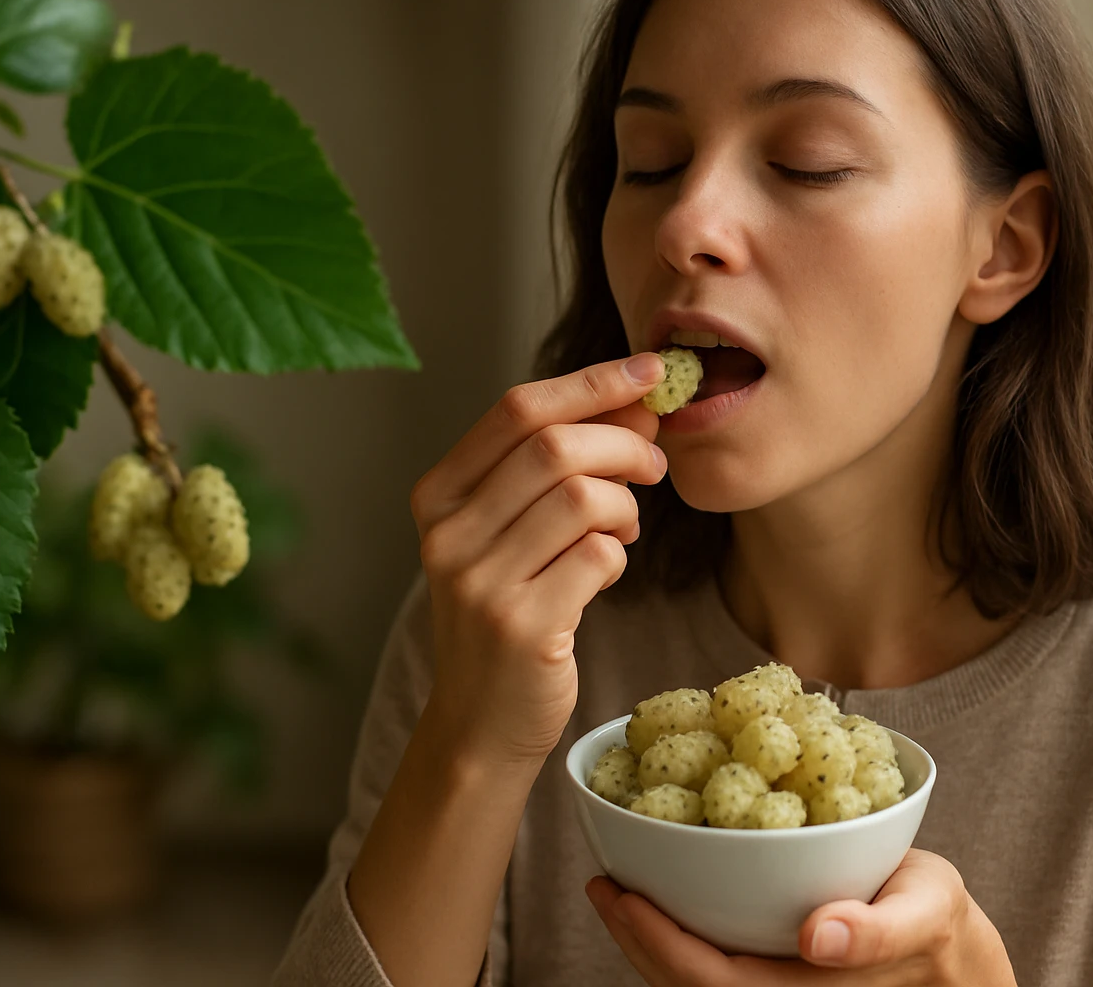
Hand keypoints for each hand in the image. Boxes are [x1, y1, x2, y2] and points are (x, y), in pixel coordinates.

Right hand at [410, 355, 668, 768]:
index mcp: (438, 496)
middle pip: (555, 447)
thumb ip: (555, 465)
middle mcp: (448, 534)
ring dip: (626, 503)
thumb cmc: (507, 610)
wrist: (481, 720)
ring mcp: (480, 582)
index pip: (517, 409)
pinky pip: (598, 556)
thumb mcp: (509, 530)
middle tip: (654, 463)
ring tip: (627, 525)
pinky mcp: (522, 626)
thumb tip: (634, 398)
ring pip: (581, 497)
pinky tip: (607, 570)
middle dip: (623, 444)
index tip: (649, 372)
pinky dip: (620, 553)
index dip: (591, 382)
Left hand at [586, 850, 1016, 986]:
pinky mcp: (769, 976)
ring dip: (646, 944)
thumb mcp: (925, 912)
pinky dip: (673, 939)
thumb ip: (876, 931)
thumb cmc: (935, 924)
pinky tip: (659, 902)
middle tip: (603, 884)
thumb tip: (817, 934)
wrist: (950, 955)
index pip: (709, 982)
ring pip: (689, 983)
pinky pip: (709, 968)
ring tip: (617, 892)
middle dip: (636, 942)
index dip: (657, 944)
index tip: (621, 894)